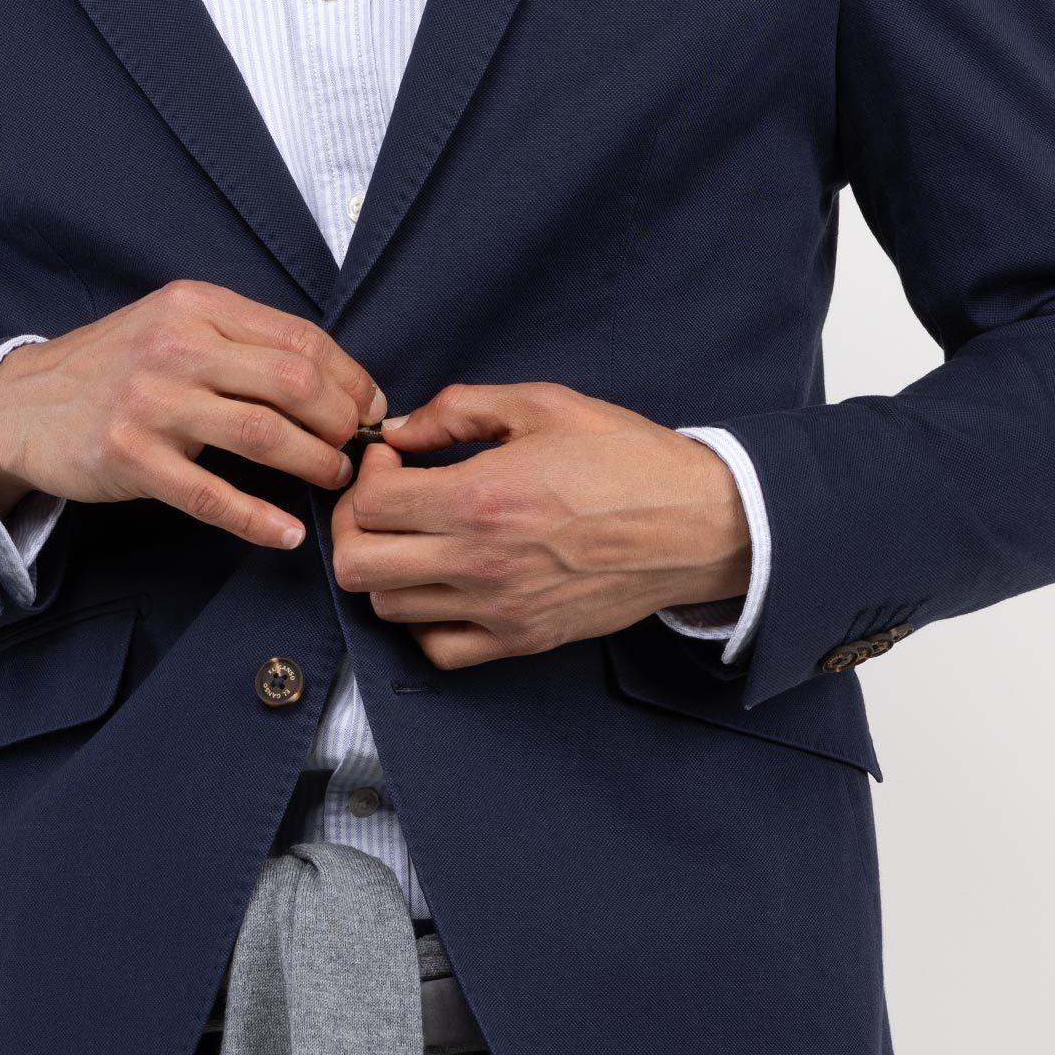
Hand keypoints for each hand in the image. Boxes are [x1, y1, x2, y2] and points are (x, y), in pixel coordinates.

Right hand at [0, 279, 385, 552]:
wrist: (22, 403)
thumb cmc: (114, 366)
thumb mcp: (173, 323)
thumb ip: (241, 339)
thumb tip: (333, 376)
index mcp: (195, 306)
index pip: (300, 338)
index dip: (350, 377)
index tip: (370, 406)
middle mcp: (175, 347)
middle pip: (293, 382)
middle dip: (342, 420)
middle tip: (357, 447)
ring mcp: (151, 404)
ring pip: (263, 435)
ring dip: (315, 463)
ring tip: (333, 478)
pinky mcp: (131, 459)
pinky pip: (213, 497)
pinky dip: (260, 520)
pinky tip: (289, 533)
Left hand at [329, 380, 749, 669]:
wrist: (700, 523)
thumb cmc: (626, 458)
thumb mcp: (543, 404)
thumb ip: (458, 410)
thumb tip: (399, 431)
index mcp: (482, 498)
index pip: (368, 507)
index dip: (364, 477)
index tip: (393, 461)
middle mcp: (482, 562)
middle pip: (358, 568)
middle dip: (353, 528)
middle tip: (384, 502)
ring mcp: (500, 610)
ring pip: (389, 610)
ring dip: (385, 570)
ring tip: (415, 538)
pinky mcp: (522, 640)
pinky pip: (438, 649)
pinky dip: (424, 619)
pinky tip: (442, 582)